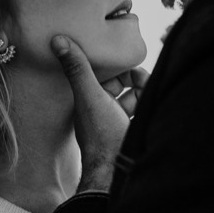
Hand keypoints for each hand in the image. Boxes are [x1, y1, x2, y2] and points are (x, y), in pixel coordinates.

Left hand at [51, 35, 148, 191]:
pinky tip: (157, 107)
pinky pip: (144, 113)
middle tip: (146, 82)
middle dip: (136, 80)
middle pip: (123, 86)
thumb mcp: (90, 96)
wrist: (120, 173)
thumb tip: (56, 39)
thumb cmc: (103, 136)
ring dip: (146, 93)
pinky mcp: (134, 134)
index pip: (107, 75)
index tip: (132, 67)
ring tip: (154, 94)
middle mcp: (104, 111)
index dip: (120, 69)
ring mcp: (120, 124)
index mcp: (91, 100)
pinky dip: (151, 107)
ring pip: (136, 99)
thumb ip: (77, 67)